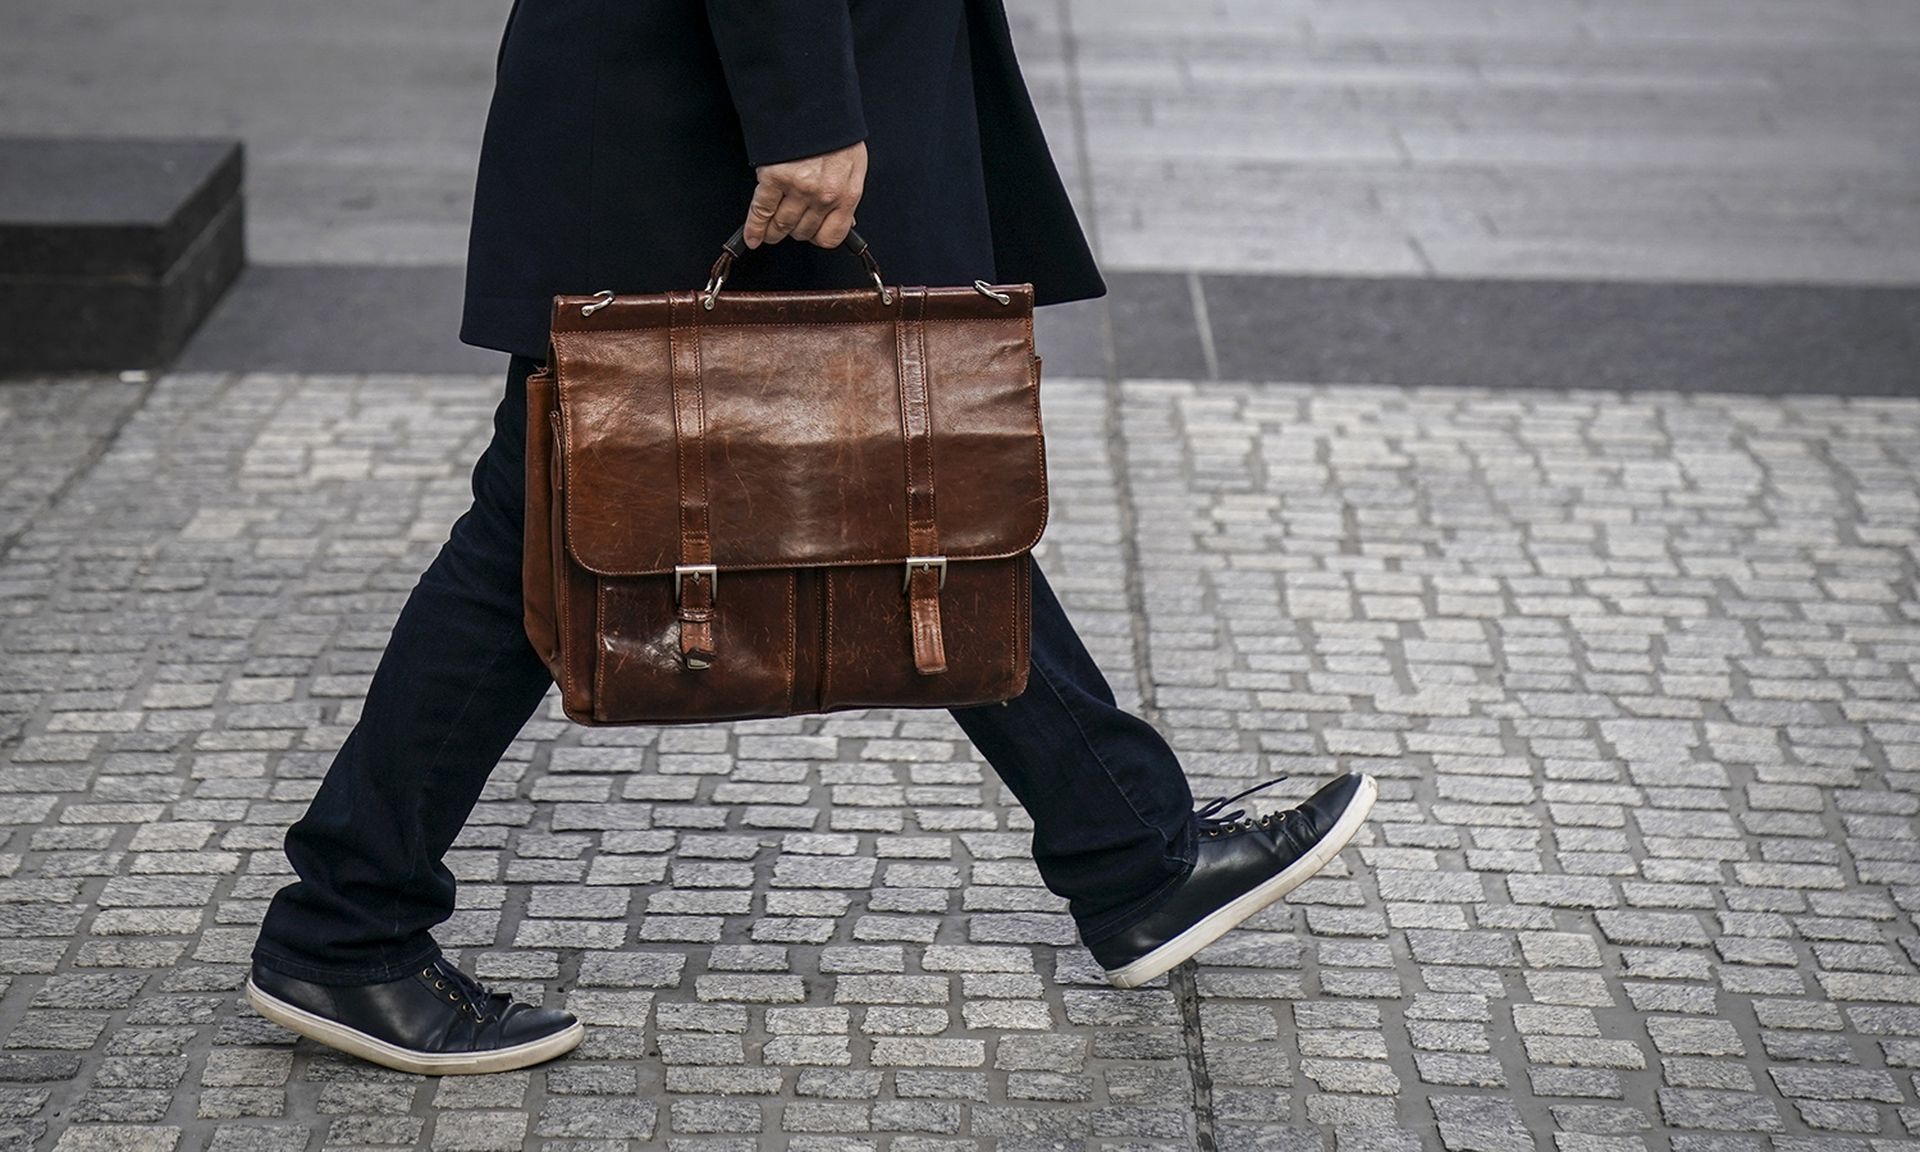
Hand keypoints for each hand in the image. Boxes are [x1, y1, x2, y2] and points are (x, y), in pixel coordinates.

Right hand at [743, 140, 866, 249]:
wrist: (816, 102)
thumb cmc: (836, 132)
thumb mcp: (854, 166)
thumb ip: (847, 195)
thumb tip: (845, 220)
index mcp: (846, 194)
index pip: (831, 236)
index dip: (818, 237)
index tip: (811, 235)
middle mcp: (823, 196)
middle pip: (803, 231)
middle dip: (794, 231)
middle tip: (788, 226)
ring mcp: (798, 189)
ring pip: (782, 225)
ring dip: (773, 233)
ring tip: (770, 234)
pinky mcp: (774, 178)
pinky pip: (761, 211)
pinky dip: (754, 228)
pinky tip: (751, 237)